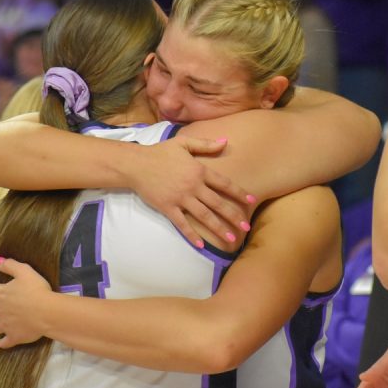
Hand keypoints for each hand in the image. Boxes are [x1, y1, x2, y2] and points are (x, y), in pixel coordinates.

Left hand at [0, 258, 50, 347]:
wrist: (47, 312)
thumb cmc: (37, 290)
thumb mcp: (25, 271)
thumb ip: (10, 265)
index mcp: (1, 293)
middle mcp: (0, 310)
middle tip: (2, 302)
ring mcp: (6, 325)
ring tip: (3, 320)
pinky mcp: (14, 337)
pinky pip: (4, 342)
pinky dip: (2, 342)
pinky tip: (2, 342)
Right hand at [129, 137, 253, 247]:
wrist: (136, 164)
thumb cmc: (160, 152)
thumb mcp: (184, 143)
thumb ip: (205, 144)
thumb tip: (225, 141)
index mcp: (199, 170)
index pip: (224, 183)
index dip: (239, 192)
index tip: (252, 200)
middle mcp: (193, 186)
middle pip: (218, 203)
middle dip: (233, 216)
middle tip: (246, 227)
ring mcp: (180, 198)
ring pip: (204, 216)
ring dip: (218, 228)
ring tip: (231, 239)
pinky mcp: (168, 208)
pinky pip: (182, 224)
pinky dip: (191, 235)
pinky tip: (201, 245)